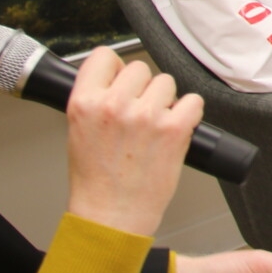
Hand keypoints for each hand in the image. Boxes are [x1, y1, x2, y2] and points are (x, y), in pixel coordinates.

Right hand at [64, 47, 203, 237]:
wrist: (112, 216)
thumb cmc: (96, 182)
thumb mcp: (79, 132)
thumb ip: (96, 100)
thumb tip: (116, 78)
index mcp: (85, 103)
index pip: (104, 56)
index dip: (116, 68)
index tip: (120, 78)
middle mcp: (114, 105)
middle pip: (141, 68)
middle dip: (143, 89)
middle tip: (139, 114)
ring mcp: (146, 115)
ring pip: (167, 83)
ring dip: (166, 101)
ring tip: (154, 128)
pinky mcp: (174, 128)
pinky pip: (193, 101)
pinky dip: (190, 114)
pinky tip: (175, 130)